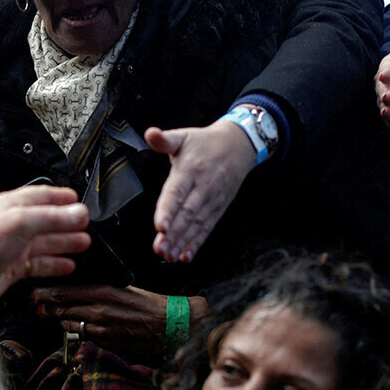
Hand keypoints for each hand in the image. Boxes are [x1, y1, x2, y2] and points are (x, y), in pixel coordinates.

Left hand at [0, 185, 89, 310]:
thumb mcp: (21, 223)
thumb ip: (52, 217)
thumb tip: (77, 213)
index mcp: (11, 206)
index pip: (41, 196)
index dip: (61, 197)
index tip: (79, 201)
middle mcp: (12, 224)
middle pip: (46, 220)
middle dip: (68, 222)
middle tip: (86, 224)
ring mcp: (13, 246)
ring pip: (45, 242)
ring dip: (64, 242)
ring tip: (83, 242)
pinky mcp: (13, 267)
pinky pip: (39, 263)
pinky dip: (54, 263)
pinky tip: (67, 265)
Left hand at [32, 287, 206, 357]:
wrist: (168, 325)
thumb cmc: (148, 303)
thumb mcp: (122, 287)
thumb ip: (98, 288)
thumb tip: (78, 286)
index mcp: (103, 292)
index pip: (64, 292)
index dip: (45, 293)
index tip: (35, 292)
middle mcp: (98, 311)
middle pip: (61, 308)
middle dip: (46, 306)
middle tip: (37, 303)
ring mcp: (100, 329)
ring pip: (68, 323)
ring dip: (59, 318)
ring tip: (52, 313)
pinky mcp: (105, 342)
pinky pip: (83, 334)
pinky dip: (76, 328)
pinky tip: (76, 323)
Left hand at [146, 122, 255, 263]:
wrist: (238, 145)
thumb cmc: (205, 143)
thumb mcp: (184, 136)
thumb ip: (165, 140)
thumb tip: (150, 133)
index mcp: (189, 170)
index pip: (176, 192)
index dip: (168, 210)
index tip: (159, 226)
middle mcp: (202, 187)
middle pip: (186, 213)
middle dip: (172, 233)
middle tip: (159, 249)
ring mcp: (211, 200)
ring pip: (195, 224)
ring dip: (182, 242)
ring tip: (168, 255)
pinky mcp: (218, 208)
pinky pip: (206, 228)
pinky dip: (196, 243)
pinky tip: (186, 255)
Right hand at [375, 36, 389, 133]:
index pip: (388, 67)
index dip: (387, 72)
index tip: (385, 76)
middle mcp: (386, 82)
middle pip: (383, 88)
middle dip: (385, 93)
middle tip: (388, 97)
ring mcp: (388, 97)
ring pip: (384, 104)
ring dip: (386, 110)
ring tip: (388, 114)